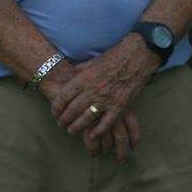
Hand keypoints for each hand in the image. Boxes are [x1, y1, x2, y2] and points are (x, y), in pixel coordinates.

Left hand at [43, 35, 155, 160]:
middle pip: (73, 109)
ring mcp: (107, 99)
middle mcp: (94, 90)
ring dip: (77, 127)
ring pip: (87, 118)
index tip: (54, 112)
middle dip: (64, 119)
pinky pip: (107, 122)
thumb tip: (68, 77)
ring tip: (71, 131)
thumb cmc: (114, 56)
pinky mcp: (120, 105)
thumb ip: (79, 72)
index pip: (64, 96)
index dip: (57, 106)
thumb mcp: (92, 62)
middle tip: (60, 124)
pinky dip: (99, 131)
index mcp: (85, 78)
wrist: (137, 56)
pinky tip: (92, 135)